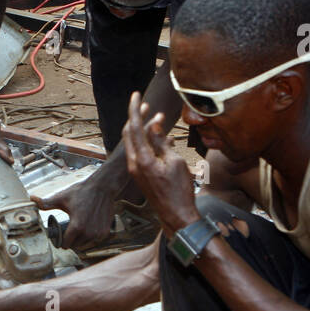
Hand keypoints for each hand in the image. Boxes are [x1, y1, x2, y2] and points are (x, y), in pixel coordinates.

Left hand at [32, 174, 116, 248]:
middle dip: (70, 239)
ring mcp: (98, 233)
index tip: (59, 235)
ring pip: (84, 244)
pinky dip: (90, 236)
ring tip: (77, 228)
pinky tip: (87, 227)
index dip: (60, 241)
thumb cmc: (82, 192)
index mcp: (77, 226)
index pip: (65, 244)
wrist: (102, 188)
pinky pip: (94, 240)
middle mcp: (88, 232)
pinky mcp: (105, 232)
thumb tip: (31, 199)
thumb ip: (46, 203)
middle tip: (68, 230)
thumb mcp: (62, 198)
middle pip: (75, 245)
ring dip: (80, 239)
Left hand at [121, 92, 198, 232]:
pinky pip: (141, 152)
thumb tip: (155, 124)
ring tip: (158, 116)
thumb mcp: (175, 162)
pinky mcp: (141, 175)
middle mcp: (134, 163)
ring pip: (136, 142)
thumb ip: (162, 142)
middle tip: (145, 103)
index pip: (134, 127)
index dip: (135, 109)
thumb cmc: (179, 190)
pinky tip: (162, 137)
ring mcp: (136, 170)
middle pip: (130, 133)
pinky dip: (149, 142)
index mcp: (142, 159)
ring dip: (145, 129)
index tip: (136, 95)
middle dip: (137, 117)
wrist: (176, 216)